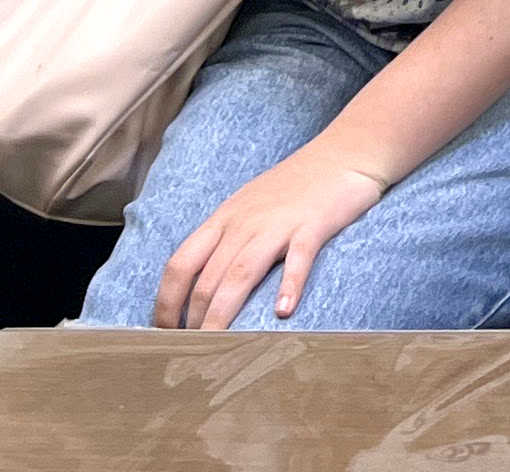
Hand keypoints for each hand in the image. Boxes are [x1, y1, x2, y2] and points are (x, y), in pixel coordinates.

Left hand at [152, 136, 386, 326]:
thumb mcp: (249, 206)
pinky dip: (288, 285)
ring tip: (219, 349)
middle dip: (195, 321)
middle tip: (192, 355)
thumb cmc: (295, 184)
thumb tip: (202, 283)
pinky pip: (297, 258)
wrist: (344, 153)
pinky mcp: (313, 225)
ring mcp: (278, 224)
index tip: (166, 332)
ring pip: (241, 274)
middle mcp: (244, 223)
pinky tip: (283, 311)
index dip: (166, 302)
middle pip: (208, 278)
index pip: (180, 264)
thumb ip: (227, 239)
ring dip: (225, 314)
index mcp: (224, 219)